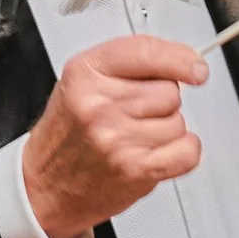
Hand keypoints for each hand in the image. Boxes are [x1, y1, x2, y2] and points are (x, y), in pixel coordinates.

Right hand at [20, 35, 207, 237]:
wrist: (43, 184)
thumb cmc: (66, 133)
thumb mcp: (81, 83)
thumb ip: (127, 66)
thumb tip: (182, 62)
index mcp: (85, 74)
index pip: (146, 53)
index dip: (180, 59)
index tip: (195, 68)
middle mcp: (99, 105)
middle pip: (169, 90)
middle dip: (162, 100)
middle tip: (137, 113)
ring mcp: (117, 139)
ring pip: (179, 121)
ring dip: (167, 129)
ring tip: (137, 136)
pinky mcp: (135, 169)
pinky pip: (187, 151)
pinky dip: (182, 152)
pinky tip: (158, 152)